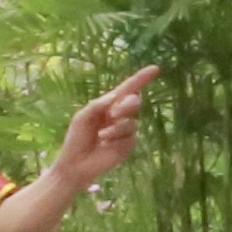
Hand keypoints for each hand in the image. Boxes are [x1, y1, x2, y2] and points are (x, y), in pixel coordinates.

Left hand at [54, 64, 158, 188]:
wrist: (76, 163)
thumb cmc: (76, 138)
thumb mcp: (82, 117)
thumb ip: (98, 105)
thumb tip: (117, 94)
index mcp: (109, 105)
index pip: (127, 89)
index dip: (141, 78)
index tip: (155, 68)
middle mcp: (120, 115)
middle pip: (134, 102)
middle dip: (126, 106)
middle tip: (113, 114)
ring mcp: (126, 130)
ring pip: (132, 122)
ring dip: (116, 127)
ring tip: (101, 135)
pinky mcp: (129, 144)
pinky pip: (130, 137)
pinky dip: (117, 138)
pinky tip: (105, 144)